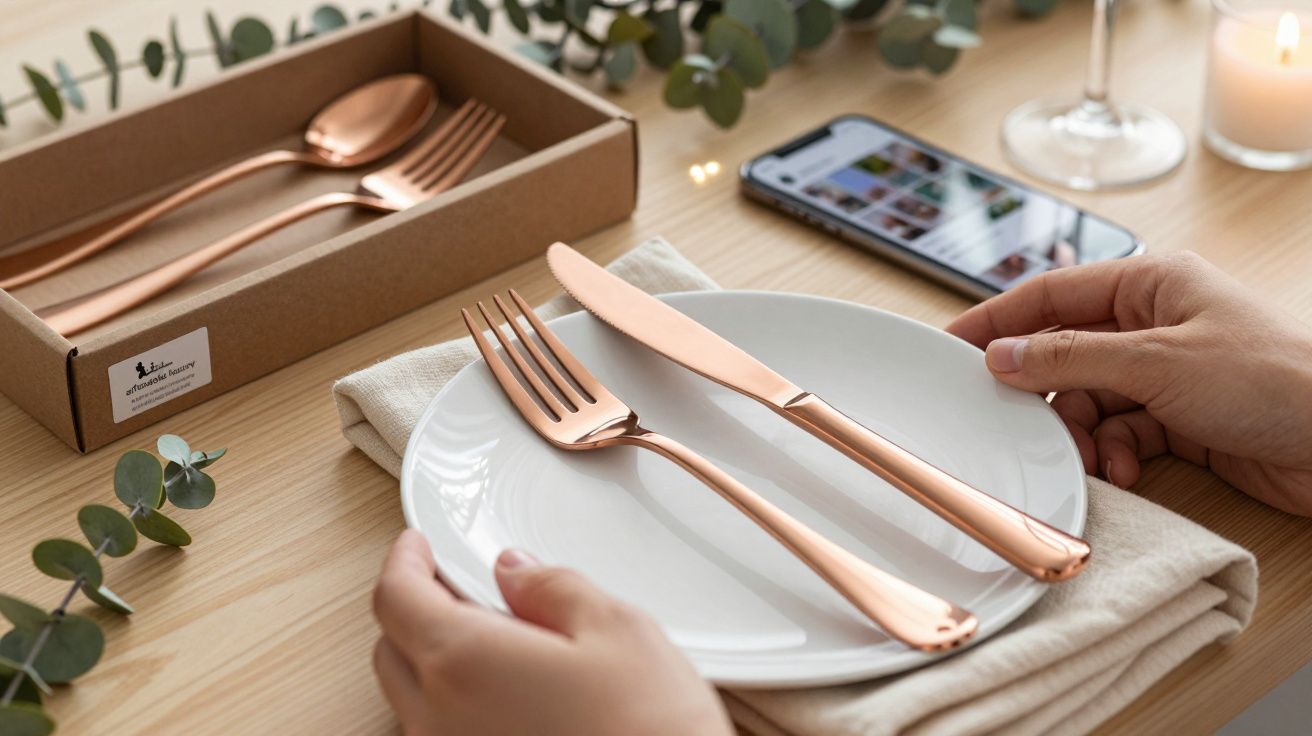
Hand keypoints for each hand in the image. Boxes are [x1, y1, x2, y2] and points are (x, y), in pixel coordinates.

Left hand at [372, 529, 732, 735]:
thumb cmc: (652, 731)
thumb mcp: (618, 630)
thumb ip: (553, 589)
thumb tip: (517, 572)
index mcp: (463, 662)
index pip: (396, 597)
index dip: (406, 561)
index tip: (418, 547)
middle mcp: (440, 719)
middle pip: (392, 649)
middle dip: (416, 608)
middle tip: (462, 587)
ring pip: (413, 699)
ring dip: (436, 662)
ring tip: (499, 645)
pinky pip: (441, 734)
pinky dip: (457, 705)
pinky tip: (513, 696)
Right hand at [947, 252, 1311, 514]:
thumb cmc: (1274, 381)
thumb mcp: (1158, 361)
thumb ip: (1071, 357)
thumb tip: (1002, 355)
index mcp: (1152, 284)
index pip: (1052, 294)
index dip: (998, 320)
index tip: (951, 346)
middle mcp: (1155, 324)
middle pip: (1066, 353)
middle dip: (1046, 394)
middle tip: (1014, 422)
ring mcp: (1167, 373)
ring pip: (1090, 399)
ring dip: (1084, 433)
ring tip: (1095, 457)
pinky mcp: (1181, 419)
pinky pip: (1121, 431)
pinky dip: (1117, 452)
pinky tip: (1127, 467)